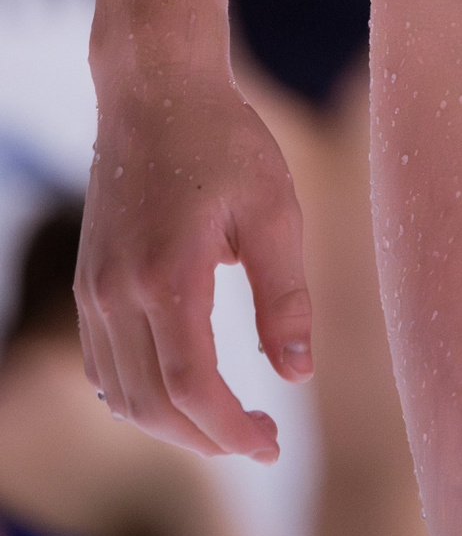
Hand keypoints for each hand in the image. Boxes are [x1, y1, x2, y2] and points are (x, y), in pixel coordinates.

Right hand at [78, 67, 311, 459]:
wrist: (155, 92)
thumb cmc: (224, 142)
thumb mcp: (274, 209)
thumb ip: (286, 295)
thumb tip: (299, 373)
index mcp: (168, 276)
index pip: (191, 388)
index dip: (230, 430)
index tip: (270, 443)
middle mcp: (118, 293)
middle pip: (152, 405)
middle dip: (205, 438)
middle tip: (259, 440)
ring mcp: (95, 290)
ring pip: (123, 395)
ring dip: (172, 424)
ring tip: (227, 422)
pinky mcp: (89, 283)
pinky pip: (103, 365)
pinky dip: (139, 394)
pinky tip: (180, 389)